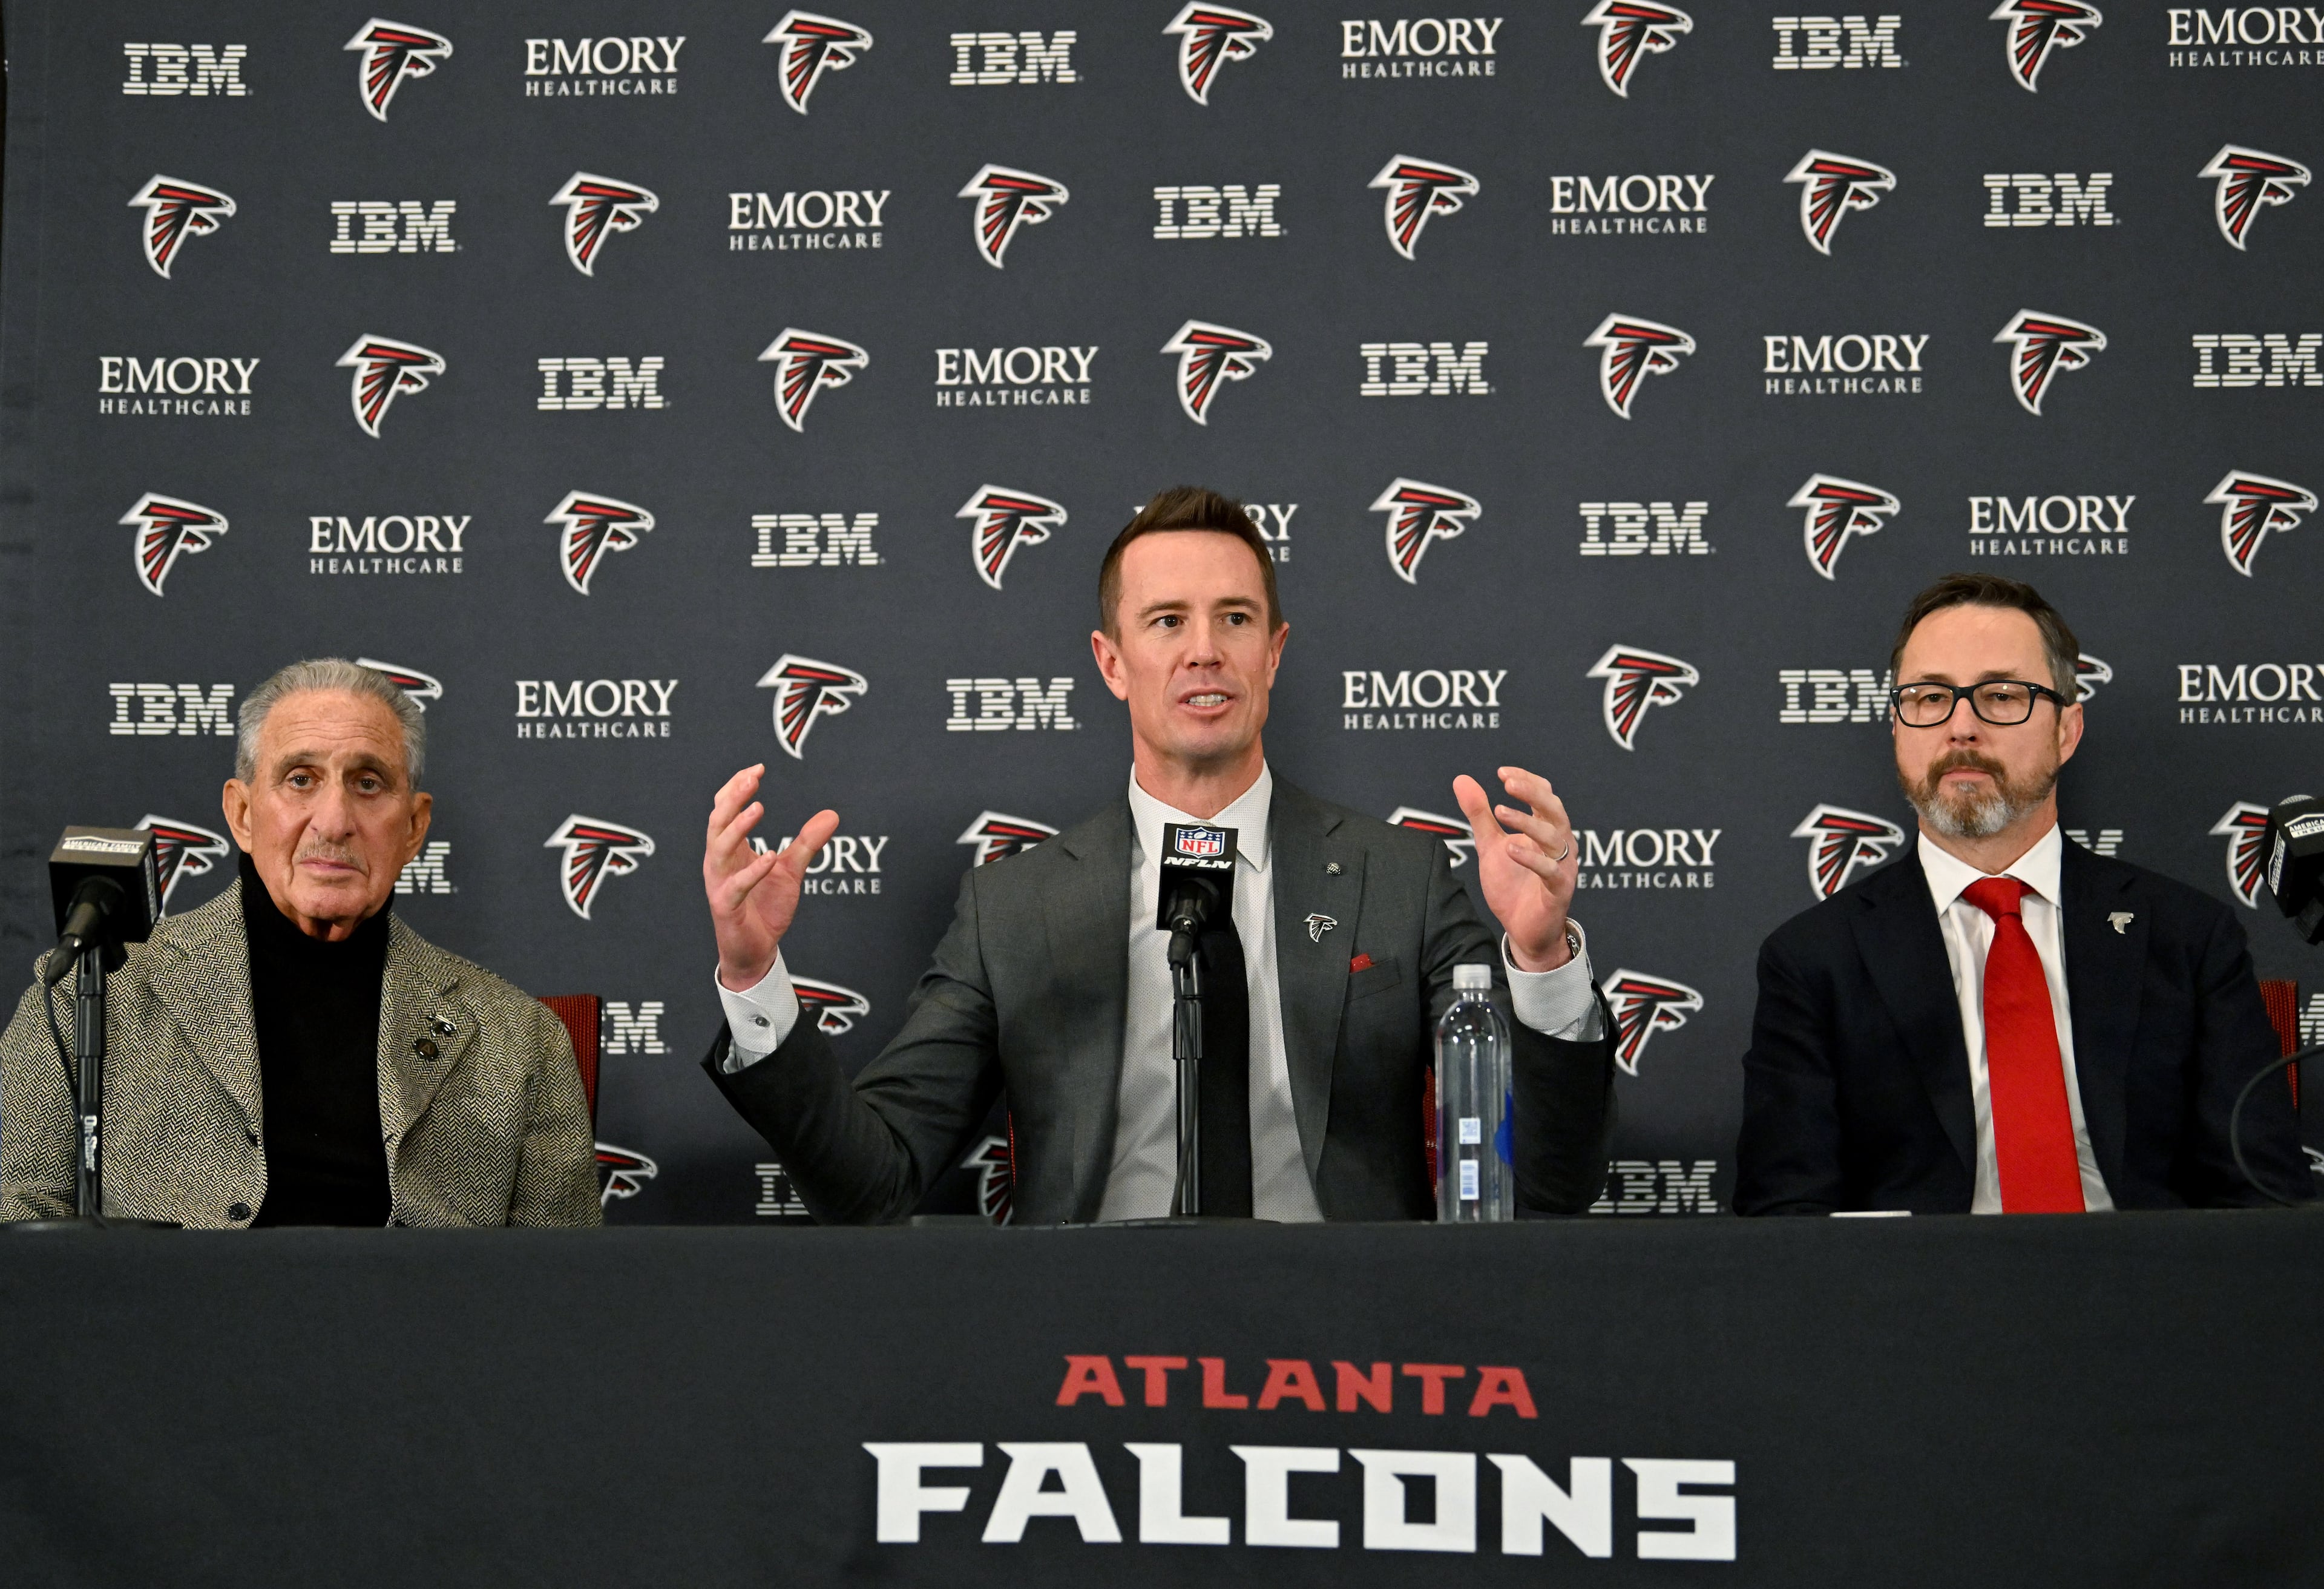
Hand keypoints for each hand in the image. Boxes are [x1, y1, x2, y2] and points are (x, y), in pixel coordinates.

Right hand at [704, 764, 838, 991]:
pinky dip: (752, 872)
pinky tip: (770, 857)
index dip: (736, 788)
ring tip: (758, 809)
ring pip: (718, 850)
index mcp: (730, 850)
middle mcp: (720, 863)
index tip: (757, 768)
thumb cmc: (766, 907)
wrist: (756, 950)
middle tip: (752, 778)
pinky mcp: (726, 908)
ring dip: (737, 828)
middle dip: (732, 798)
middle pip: (717, 822)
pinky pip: (734, 887)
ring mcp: (720, 885)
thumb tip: (832, 814)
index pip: (724, 810)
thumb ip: (807, 843)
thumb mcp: (791, 870)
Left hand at [1453, 766, 1577, 972]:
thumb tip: (1462, 779)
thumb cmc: (1512, 886)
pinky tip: (1510, 849)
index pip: (1544, 794)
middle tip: (1508, 783)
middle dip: (1533, 793)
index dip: (1527, 780)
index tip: (1502, 773)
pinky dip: (1532, 858)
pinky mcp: (1559, 890)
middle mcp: (1559, 843)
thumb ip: (1480, 814)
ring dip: (1527, 821)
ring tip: (1501, 811)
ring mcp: (1562, 866)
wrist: (1522, 930)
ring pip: (1554, 836)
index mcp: (1546, 828)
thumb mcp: (1490, 845)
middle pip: (1554, 809)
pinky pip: (1551, 871)